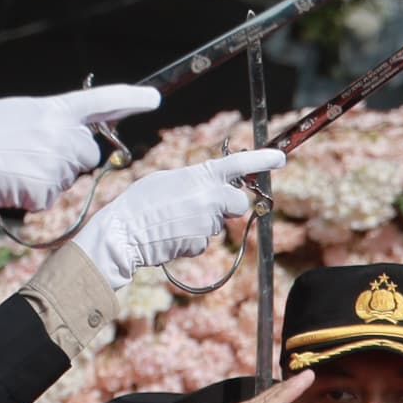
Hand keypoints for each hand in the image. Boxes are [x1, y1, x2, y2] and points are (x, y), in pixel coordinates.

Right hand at [0, 83, 158, 224]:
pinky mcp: (46, 193)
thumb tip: (67, 126)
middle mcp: (60, 137)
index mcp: (53, 111)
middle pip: (88, 152)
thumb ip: (48, 117)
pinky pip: (52, 195)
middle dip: (72, 156)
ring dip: (51, 173)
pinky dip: (35, 192)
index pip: (101, 102)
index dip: (130, 99)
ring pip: (70, 175)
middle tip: (36, 152)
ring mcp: (55, 167)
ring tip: (16, 164)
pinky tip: (12, 181)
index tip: (154, 98)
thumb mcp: (16, 111)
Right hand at [76, 149, 281, 285]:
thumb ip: (194, 180)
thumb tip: (209, 187)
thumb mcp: (167, 179)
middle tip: (203, 206)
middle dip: (228, 207)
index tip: (279, 158)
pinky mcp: (200, 244)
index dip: (262, 160)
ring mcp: (207, 223)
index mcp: (201, 175)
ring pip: (218, 224)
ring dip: (202, 223)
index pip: (239, 165)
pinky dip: (191, 240)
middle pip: (238, 204)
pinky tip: (171, 235)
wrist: (123, 233)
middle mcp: (209, 198)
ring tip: (173, 220)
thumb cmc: (139, 202)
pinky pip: (204, 242)